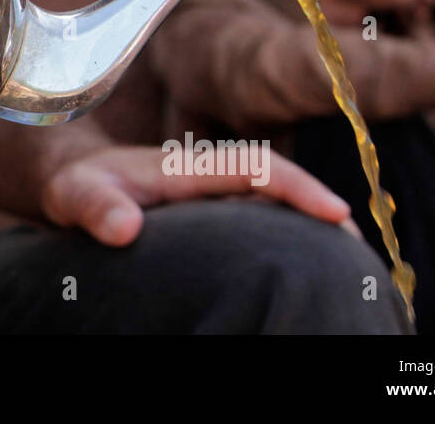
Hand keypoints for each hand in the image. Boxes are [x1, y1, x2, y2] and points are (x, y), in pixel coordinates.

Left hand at [39, 144, 359, 246]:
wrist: (73, 181)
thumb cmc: (78, 188)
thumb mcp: (77, 196)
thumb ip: (97, 209)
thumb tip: (125, 230)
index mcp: (189, 165)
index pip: (257, 166)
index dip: (298, 187)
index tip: (336, 213)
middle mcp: (210, 173)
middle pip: (280, 184)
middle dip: (322, 211)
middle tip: (361, 256)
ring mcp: (214, 191)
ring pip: (275, 202)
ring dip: (312, 226)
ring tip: (349, 268)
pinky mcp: (214, 210)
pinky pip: (261, 216)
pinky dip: (290, 234)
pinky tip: (309, 265)